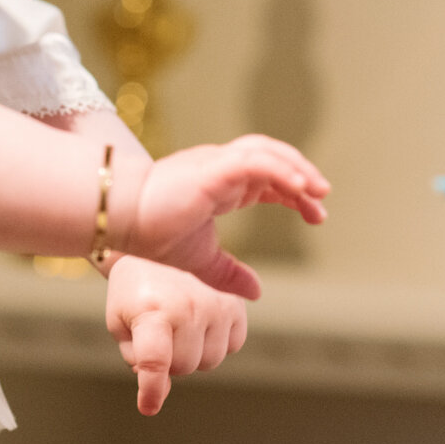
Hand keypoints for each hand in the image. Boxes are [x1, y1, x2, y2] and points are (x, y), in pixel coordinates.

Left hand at [104, 254, 245, 415]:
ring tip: (179, 327)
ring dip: (194, 354)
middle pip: (185, 367)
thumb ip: (137, 360)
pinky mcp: (233, 303)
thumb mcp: (121, 326)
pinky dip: (218, 342)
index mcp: (151, 311)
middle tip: (159, 337)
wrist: (151, 254)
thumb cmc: (131, 296)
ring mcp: (213, 303)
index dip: (152, 388)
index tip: (148, 406)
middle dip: (170, 362)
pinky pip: (233, 345)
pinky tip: (201, 323)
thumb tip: (160, 391)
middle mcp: (186, 306)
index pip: (154, 359)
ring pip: (210, 361)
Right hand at [122, 134, 328, 299]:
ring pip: (266, 152)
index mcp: (220, 184)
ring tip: (318, 192)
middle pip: (271, 156)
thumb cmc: (152, 234)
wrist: (122, 221)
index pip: (268, 177)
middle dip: (301, 174)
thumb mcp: (201, 259)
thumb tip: (256, 292)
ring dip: (296, 167)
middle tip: (323, 198)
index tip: (316, 214)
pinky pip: (255, 161)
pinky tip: (300, 188)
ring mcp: (216, 163)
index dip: (294, 191)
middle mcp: (220, 166)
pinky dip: (281, 170)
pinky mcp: (212, 168)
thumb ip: (229, 272)